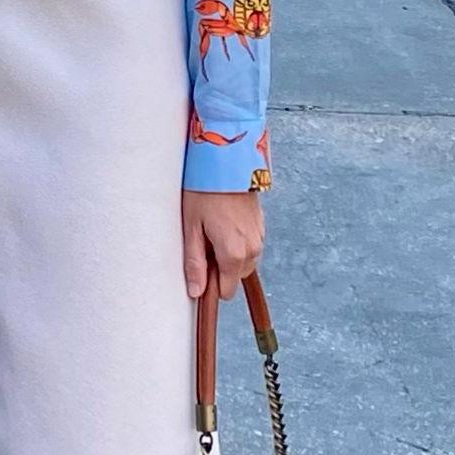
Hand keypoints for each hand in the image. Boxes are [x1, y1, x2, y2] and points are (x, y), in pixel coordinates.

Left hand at [181, 185, 265, 302]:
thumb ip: (195, 263)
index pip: (226, 291)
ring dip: (229, 255)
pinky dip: (237, 243)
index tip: (199, 265)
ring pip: (243, 263)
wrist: (227, 163)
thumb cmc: (205, 192)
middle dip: (220, 268)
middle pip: (235, 278)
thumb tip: (196, 291)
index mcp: (234, 255)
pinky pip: (249, 247)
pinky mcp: (261, 227)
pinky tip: (224, 223)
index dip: (210, 283)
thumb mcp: (192, 228)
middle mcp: (252, 250)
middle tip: (204, 242)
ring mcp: (259, 238)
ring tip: (213, 230)